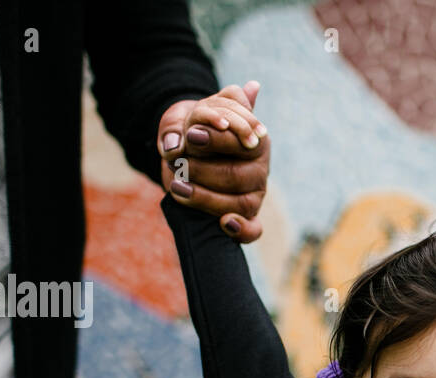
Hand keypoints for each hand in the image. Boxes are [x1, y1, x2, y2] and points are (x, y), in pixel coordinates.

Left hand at [158, 81, 270, 241]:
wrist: (184, 153)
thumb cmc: (189, 130)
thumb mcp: (189, 115)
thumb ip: (211, 108)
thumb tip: (250, 89)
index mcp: (256, 139)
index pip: (245, 141)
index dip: (218, 140)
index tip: (190, 135)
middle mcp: (259, 168)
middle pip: (237, 175)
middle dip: (203, 170)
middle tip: (176, 163)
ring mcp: (254, 195)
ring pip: (239, 204)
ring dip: (205, 197)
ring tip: (177, 186)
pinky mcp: (247, 217)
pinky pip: (253, 230)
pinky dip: (241, 230)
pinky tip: (225, 224)